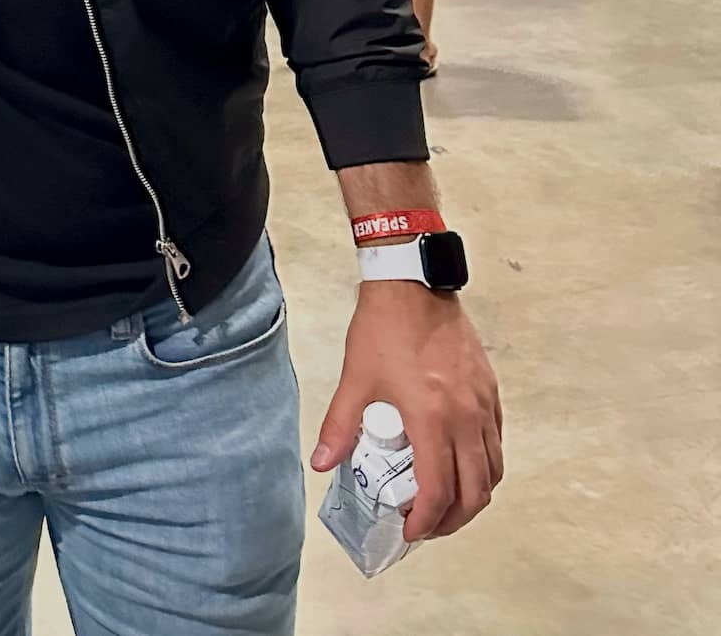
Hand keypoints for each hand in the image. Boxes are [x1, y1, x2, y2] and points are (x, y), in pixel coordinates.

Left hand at [315, 281, 502, 541]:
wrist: (412, 286)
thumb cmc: (383, 330)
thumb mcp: (355, 380)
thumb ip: (339, 427)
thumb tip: (322, 463)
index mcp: (432, 419)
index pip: (439, 491)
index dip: (425, 521)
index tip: (409, 531)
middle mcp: (466, 418)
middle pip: (475, 492)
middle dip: (453, 520)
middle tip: (428, 526)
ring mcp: (483, 405)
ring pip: (492, 470)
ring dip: (473, 496)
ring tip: (445, 503)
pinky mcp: (490, 392)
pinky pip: (496, 443)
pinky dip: (484, 465)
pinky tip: (460, 464)